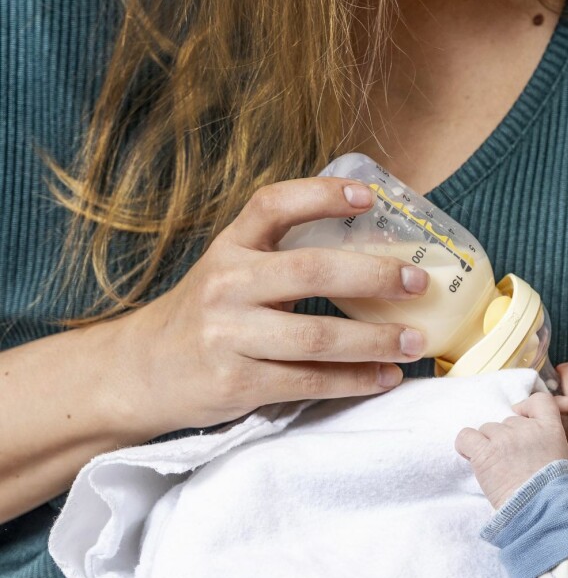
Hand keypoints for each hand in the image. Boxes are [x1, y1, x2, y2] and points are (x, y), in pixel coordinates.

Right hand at [118, 177, 428, 434]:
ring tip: (415, 341)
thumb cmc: (205, 314)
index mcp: (230, 246)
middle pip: (311, 271)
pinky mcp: (235, 382)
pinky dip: (353, 380)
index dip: (323, 194)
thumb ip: (282, 255)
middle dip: (373, 276)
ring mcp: (229, 335)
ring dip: (375, 340)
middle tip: (417, 282)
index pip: (274, 204)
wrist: (140, 371)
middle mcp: (227, 284)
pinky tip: (385, 376)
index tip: (370, 197)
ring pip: (317, 336)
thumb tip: (373, 246)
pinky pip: (308, 381)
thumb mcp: (230, 268)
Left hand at [454, 390, 567, 508]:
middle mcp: (526, 428)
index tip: (523, 416)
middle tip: (514, 465)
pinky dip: (466, 446)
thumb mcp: (561, 458)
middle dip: (508, 440)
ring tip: (500, 470)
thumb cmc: (551, 492)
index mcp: (550, 428)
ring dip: (490, 447)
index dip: (527, 407)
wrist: (540, 512)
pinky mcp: (484, 453)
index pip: (539, 401)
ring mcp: (504, 439)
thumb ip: (548, 437)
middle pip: (507, 422)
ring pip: (487, 430)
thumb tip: (550, 413)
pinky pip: (466, 437)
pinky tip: (473, 458)